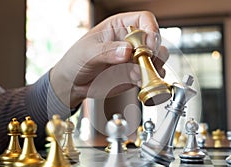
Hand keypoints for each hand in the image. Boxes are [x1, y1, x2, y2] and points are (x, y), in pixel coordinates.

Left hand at [50, 11, 168, 107]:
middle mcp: (131, 41)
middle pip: (155, 39)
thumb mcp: (87, 52)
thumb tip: (126, 50)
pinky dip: (149, 79)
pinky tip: (138, 82)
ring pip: (157, 58)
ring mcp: (134, 58)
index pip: (144, 19)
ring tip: (139, 74)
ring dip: (154, 67)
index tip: (148, 44)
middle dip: (154, 51)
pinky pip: (150, 75)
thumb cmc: (76, 60)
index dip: (150, 29)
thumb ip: (106, 51)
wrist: (74, 84)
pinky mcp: (135, 74)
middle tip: (143, 61)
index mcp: (119, 26)